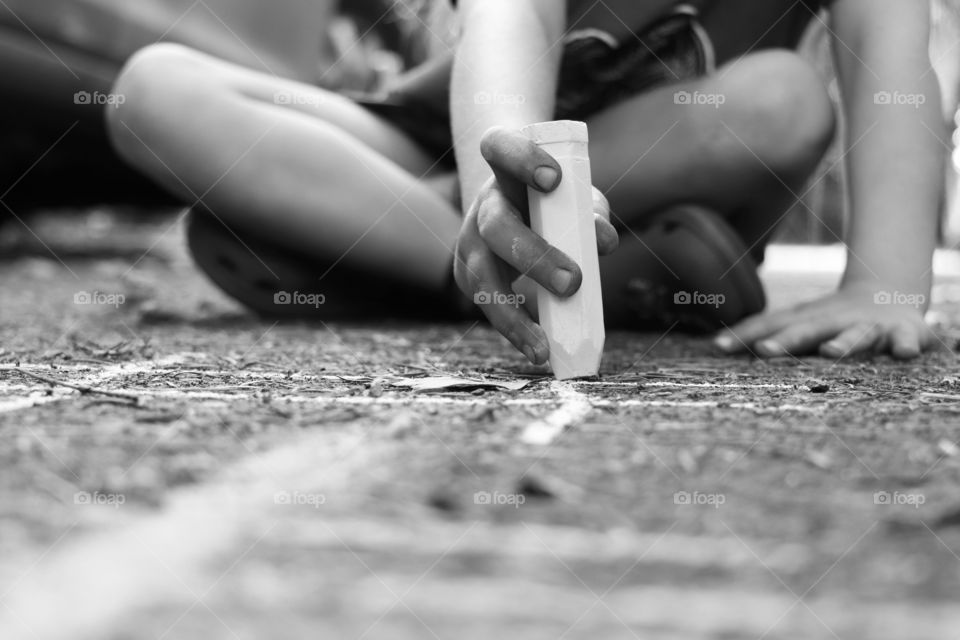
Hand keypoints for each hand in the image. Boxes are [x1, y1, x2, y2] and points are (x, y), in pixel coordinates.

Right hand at [453, 126, 618, 363]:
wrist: (513, 205)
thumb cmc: (553, 199)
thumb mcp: (575, 196)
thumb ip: (590, 212)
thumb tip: (604, 242)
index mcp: (504, 168)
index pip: (499, 146)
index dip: (521, 159)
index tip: (553, 179)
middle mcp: (483, 203)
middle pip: (496, 226)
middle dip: (534, 256)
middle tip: (574, 282)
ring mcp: (468, 240)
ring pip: (481, 277)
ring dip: (513, 314)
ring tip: (542, 346)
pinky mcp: (467, 274)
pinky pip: (487, 305)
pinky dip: (513, 329)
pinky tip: (536, 349)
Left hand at [713, 282, 934, 359]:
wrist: (888, 295)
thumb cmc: (829, 320)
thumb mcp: (797, 324)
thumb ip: (763, 334)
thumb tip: (713, 344)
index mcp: (805, 321)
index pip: (770, 326)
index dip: (745, 335)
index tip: (719, 346)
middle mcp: (832, 321)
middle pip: (807, 331)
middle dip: (786, 340)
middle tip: (765, 350)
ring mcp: (867, 326)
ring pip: (855, 336)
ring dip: (843, 343)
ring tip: (831, 353)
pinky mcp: (902, 332)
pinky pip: (905, 340)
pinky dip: (905, 345)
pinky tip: (904, 354)